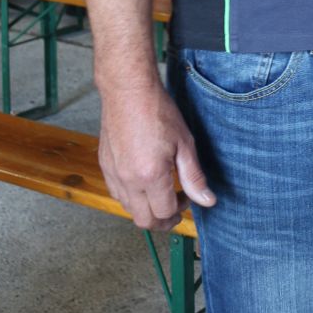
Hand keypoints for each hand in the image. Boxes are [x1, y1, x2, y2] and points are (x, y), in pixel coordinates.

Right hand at [98, 79, 215, 230]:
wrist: (128, 91)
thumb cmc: (157, 112)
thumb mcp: (184, 144)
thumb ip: (194, 178)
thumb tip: (207, 201)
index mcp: (150, 176)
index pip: (164, 212)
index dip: (179, 211)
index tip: (186, 199)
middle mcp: (128, 180)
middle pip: (143, 220)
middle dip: (162, 221)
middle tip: (174, 210)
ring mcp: (114, 174)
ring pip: (128, 209)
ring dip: (145, 209)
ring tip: (159, 194)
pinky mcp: (105, 166)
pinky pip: (116, 193)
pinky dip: (130, 197)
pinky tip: (142, 183)